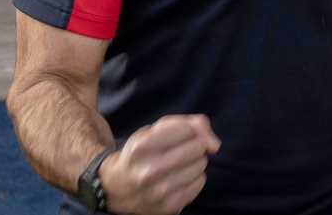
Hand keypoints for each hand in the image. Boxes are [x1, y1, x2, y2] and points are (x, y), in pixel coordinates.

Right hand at [98, 115, 219, 214]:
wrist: (116, 187)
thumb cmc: (142, 153)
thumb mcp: (157, 129)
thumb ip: (192, 124)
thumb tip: (215, 145)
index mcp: (142, 147)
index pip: (188, 129)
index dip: (186, 131)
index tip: (176, 137)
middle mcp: (149, 171)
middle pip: (197, 147)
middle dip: (192, 146)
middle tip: (178, 152)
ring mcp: (159, 192)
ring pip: (201, 164)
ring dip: (194, 162)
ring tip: (176, 166)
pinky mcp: (169, 206)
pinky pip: (200, 182)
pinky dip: (193, 178)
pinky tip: (177, 179)